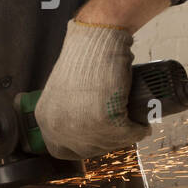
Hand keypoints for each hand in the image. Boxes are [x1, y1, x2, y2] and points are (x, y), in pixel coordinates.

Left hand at [33, 20, 150, 160]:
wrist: (97, 38)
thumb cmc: (85, 59)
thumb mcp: (64, 92)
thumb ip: (67, 113)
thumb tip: (86, 133)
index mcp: (45, 118)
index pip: (61, 149)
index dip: (83, 146)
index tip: (99, 138)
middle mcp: (58, 126)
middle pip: (88, 150)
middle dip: (108, 141)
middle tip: (122, 129)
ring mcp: (80, 125)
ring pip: (110, 143)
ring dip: (125, 136)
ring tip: (134, 124)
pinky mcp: (104, 120)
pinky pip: (127, 135)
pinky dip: (139, 130)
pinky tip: (142, 124)